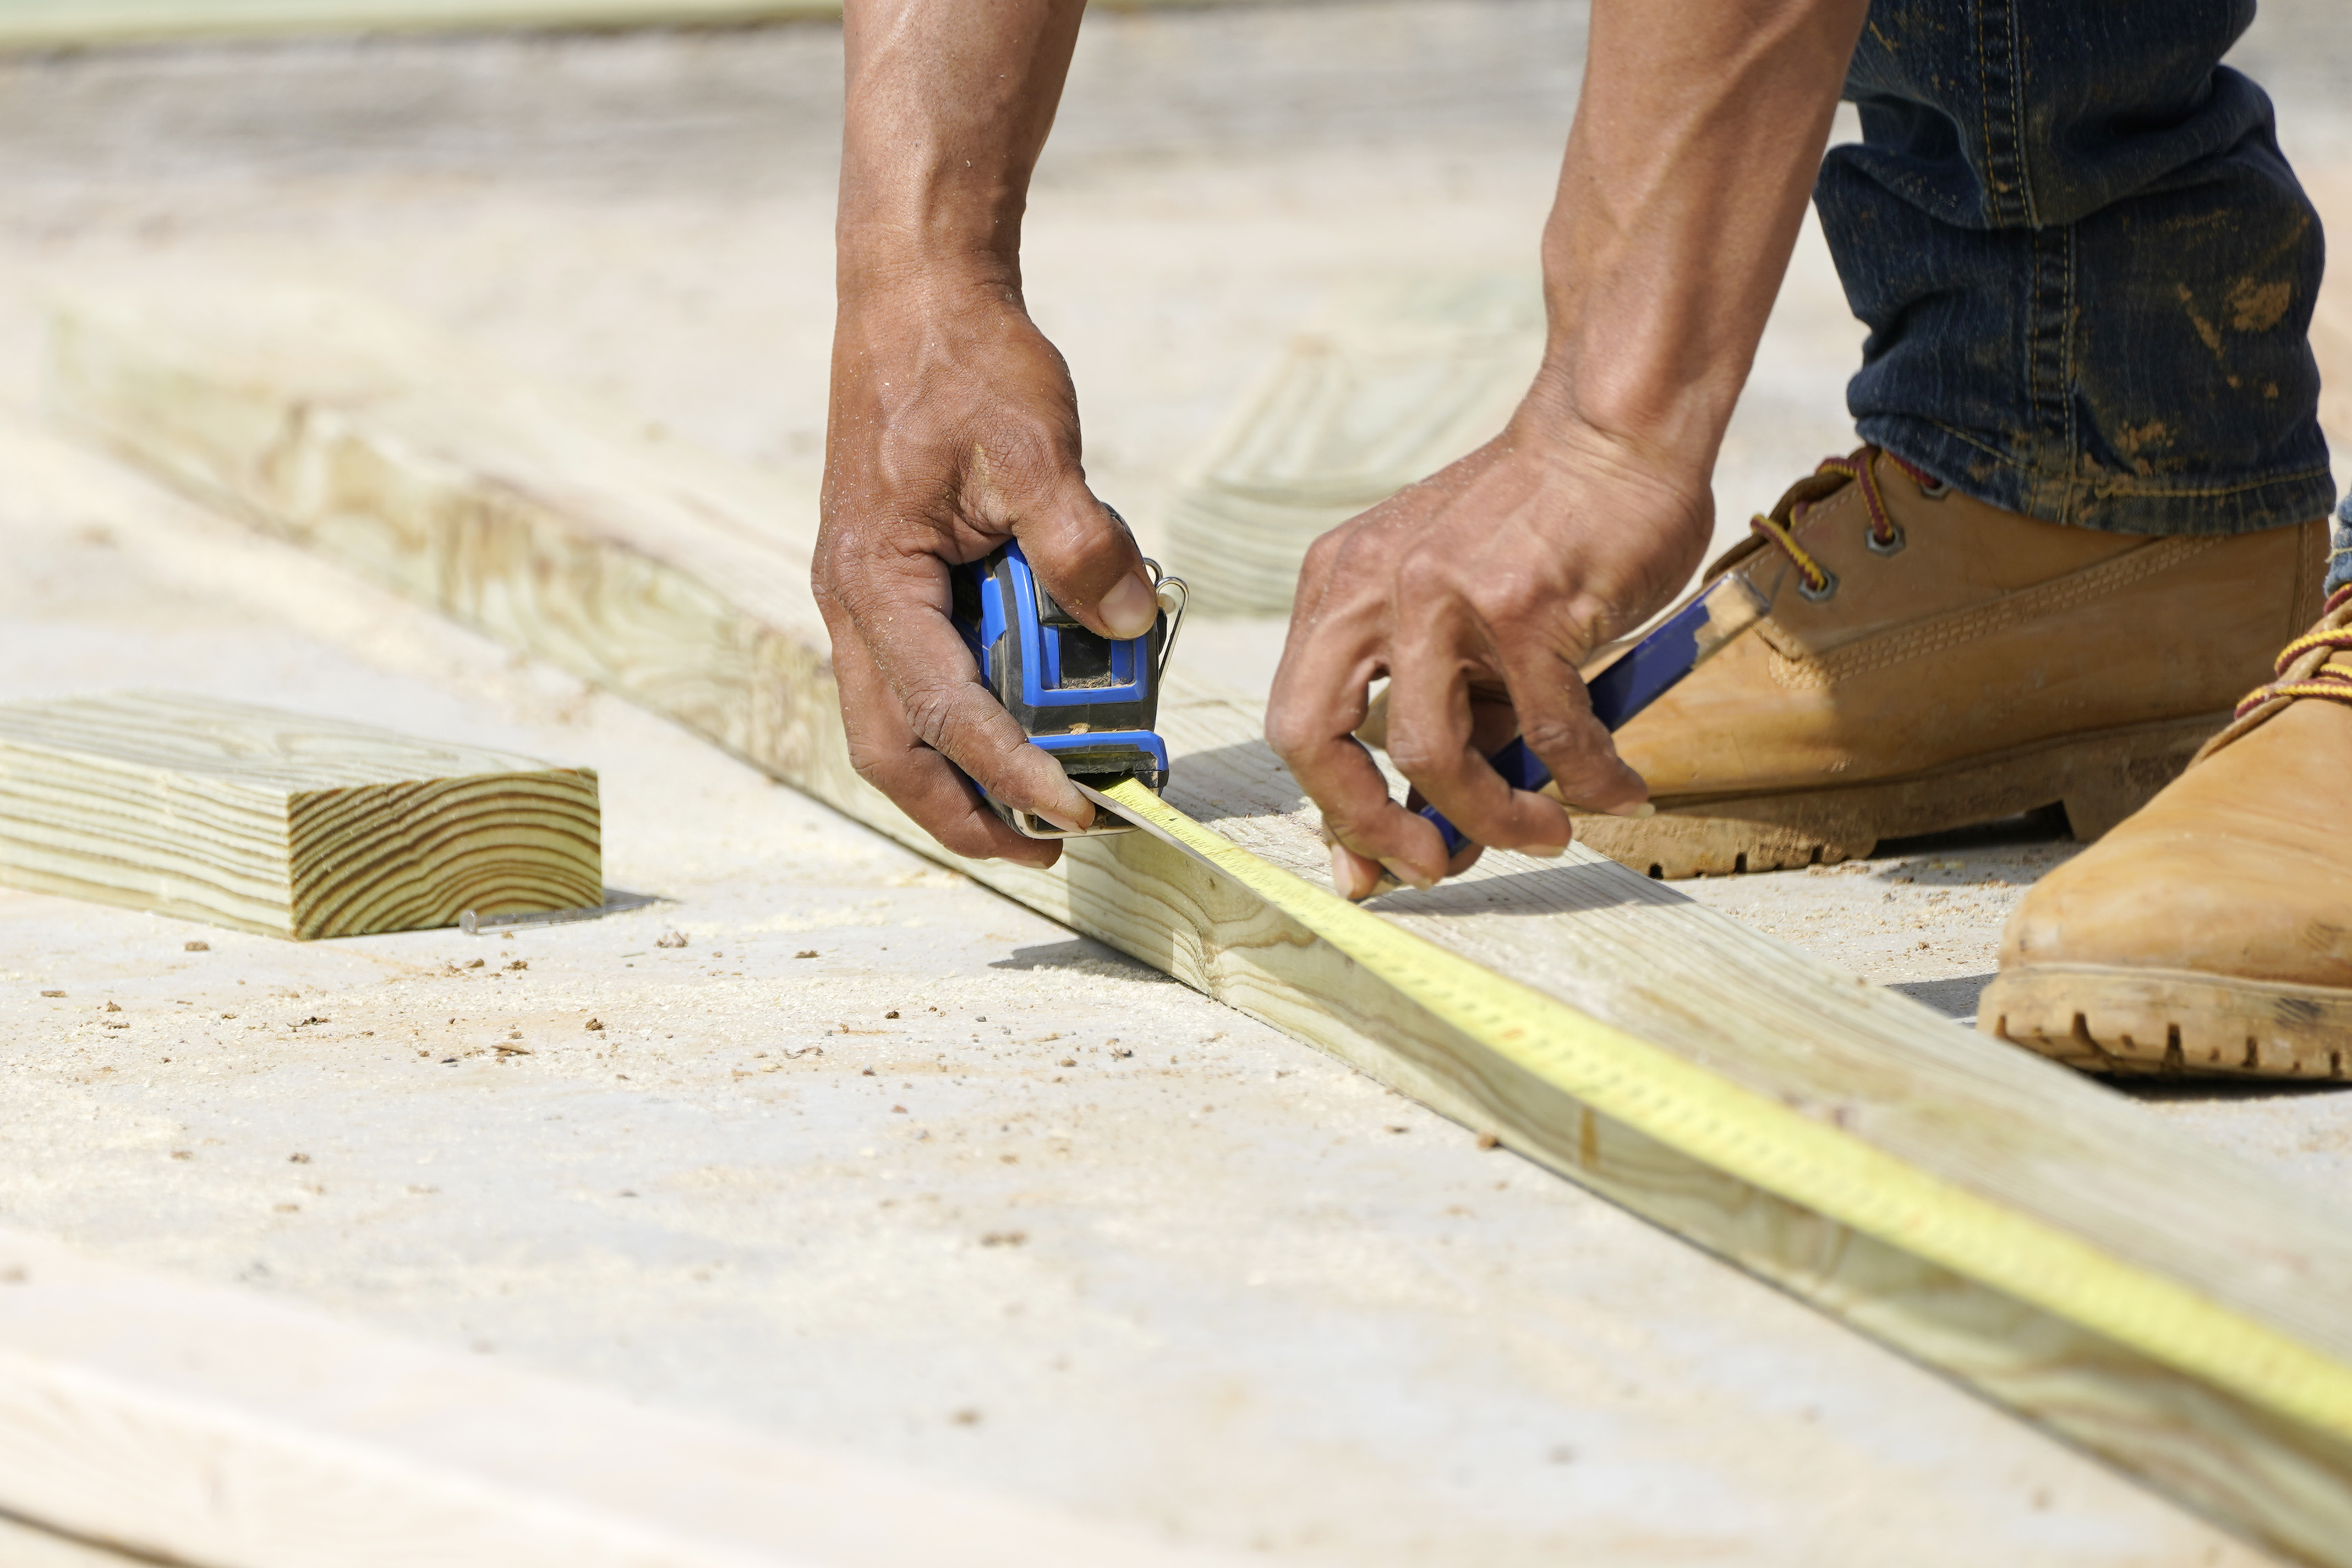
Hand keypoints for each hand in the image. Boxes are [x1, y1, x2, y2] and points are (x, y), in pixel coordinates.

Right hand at [816, 276, 1160, 867]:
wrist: (915, 294)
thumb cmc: (965, 361)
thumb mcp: (1034, 446)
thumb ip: (1078, 541)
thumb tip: (1127, 623)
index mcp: (874, 579)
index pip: (943, 709)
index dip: (1009, 771)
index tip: (1078, 811)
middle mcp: (854, 602)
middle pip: (892, 751)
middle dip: (964, 813)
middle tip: (1049, 847)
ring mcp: (868, 595)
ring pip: (900, 723)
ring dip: (966, 775)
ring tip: (1047, 806)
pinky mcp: (895, 581)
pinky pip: (924, 675)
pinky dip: (972, 716)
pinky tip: (1035, 717)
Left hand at [1266, 409, 1712, 897]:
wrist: (1613, 429)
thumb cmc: (1544, 528)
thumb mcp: (1456, 611)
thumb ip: (1440, 705)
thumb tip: (1429, 833)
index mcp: (1338, 585)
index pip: (1297, 721)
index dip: (1332, 809)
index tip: (1376, 865)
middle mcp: (1370, 585)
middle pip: (1316, 741)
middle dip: (1368, 828)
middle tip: (1432, 867)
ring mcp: (1440, 592)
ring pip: (1433, 755)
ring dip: (1494, 819)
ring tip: (1546, 833)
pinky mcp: (1521, 604)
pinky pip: (1550, 731)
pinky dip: (1589, 778)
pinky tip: (1617, 791)